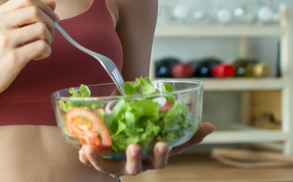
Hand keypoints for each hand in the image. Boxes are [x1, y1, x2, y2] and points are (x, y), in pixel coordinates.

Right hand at [0, 0, 57, 96]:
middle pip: (35, 11)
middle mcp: (0, 24)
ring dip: (49, 38)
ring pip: (41, 29)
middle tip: (49, 34)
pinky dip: (46, 51)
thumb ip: (26, 14)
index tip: (50, 17)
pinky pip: (42, 47)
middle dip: (49, 22)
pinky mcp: (14, 58)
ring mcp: (6, 41)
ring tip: (42, 46)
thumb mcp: (4, 28)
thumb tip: (53, 4)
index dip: (44, 6)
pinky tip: (37, 56)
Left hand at [78, 122, 214, 177]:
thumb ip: (184, 131)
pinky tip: (82, 150)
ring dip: (100, 159)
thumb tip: (210, 126)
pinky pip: (92, 163)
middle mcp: (135, 164)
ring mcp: (116, 166)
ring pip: (108, 167)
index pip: (161, 159)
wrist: (119, 144)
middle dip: (134, 158)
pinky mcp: (100, 162)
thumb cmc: (146, 139)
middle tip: (134, 146)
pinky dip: (86, 157)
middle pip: (135, 167)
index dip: (162, 154)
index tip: (162, 144)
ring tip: (90, 148)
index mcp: (151, 157)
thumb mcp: (164, 134)